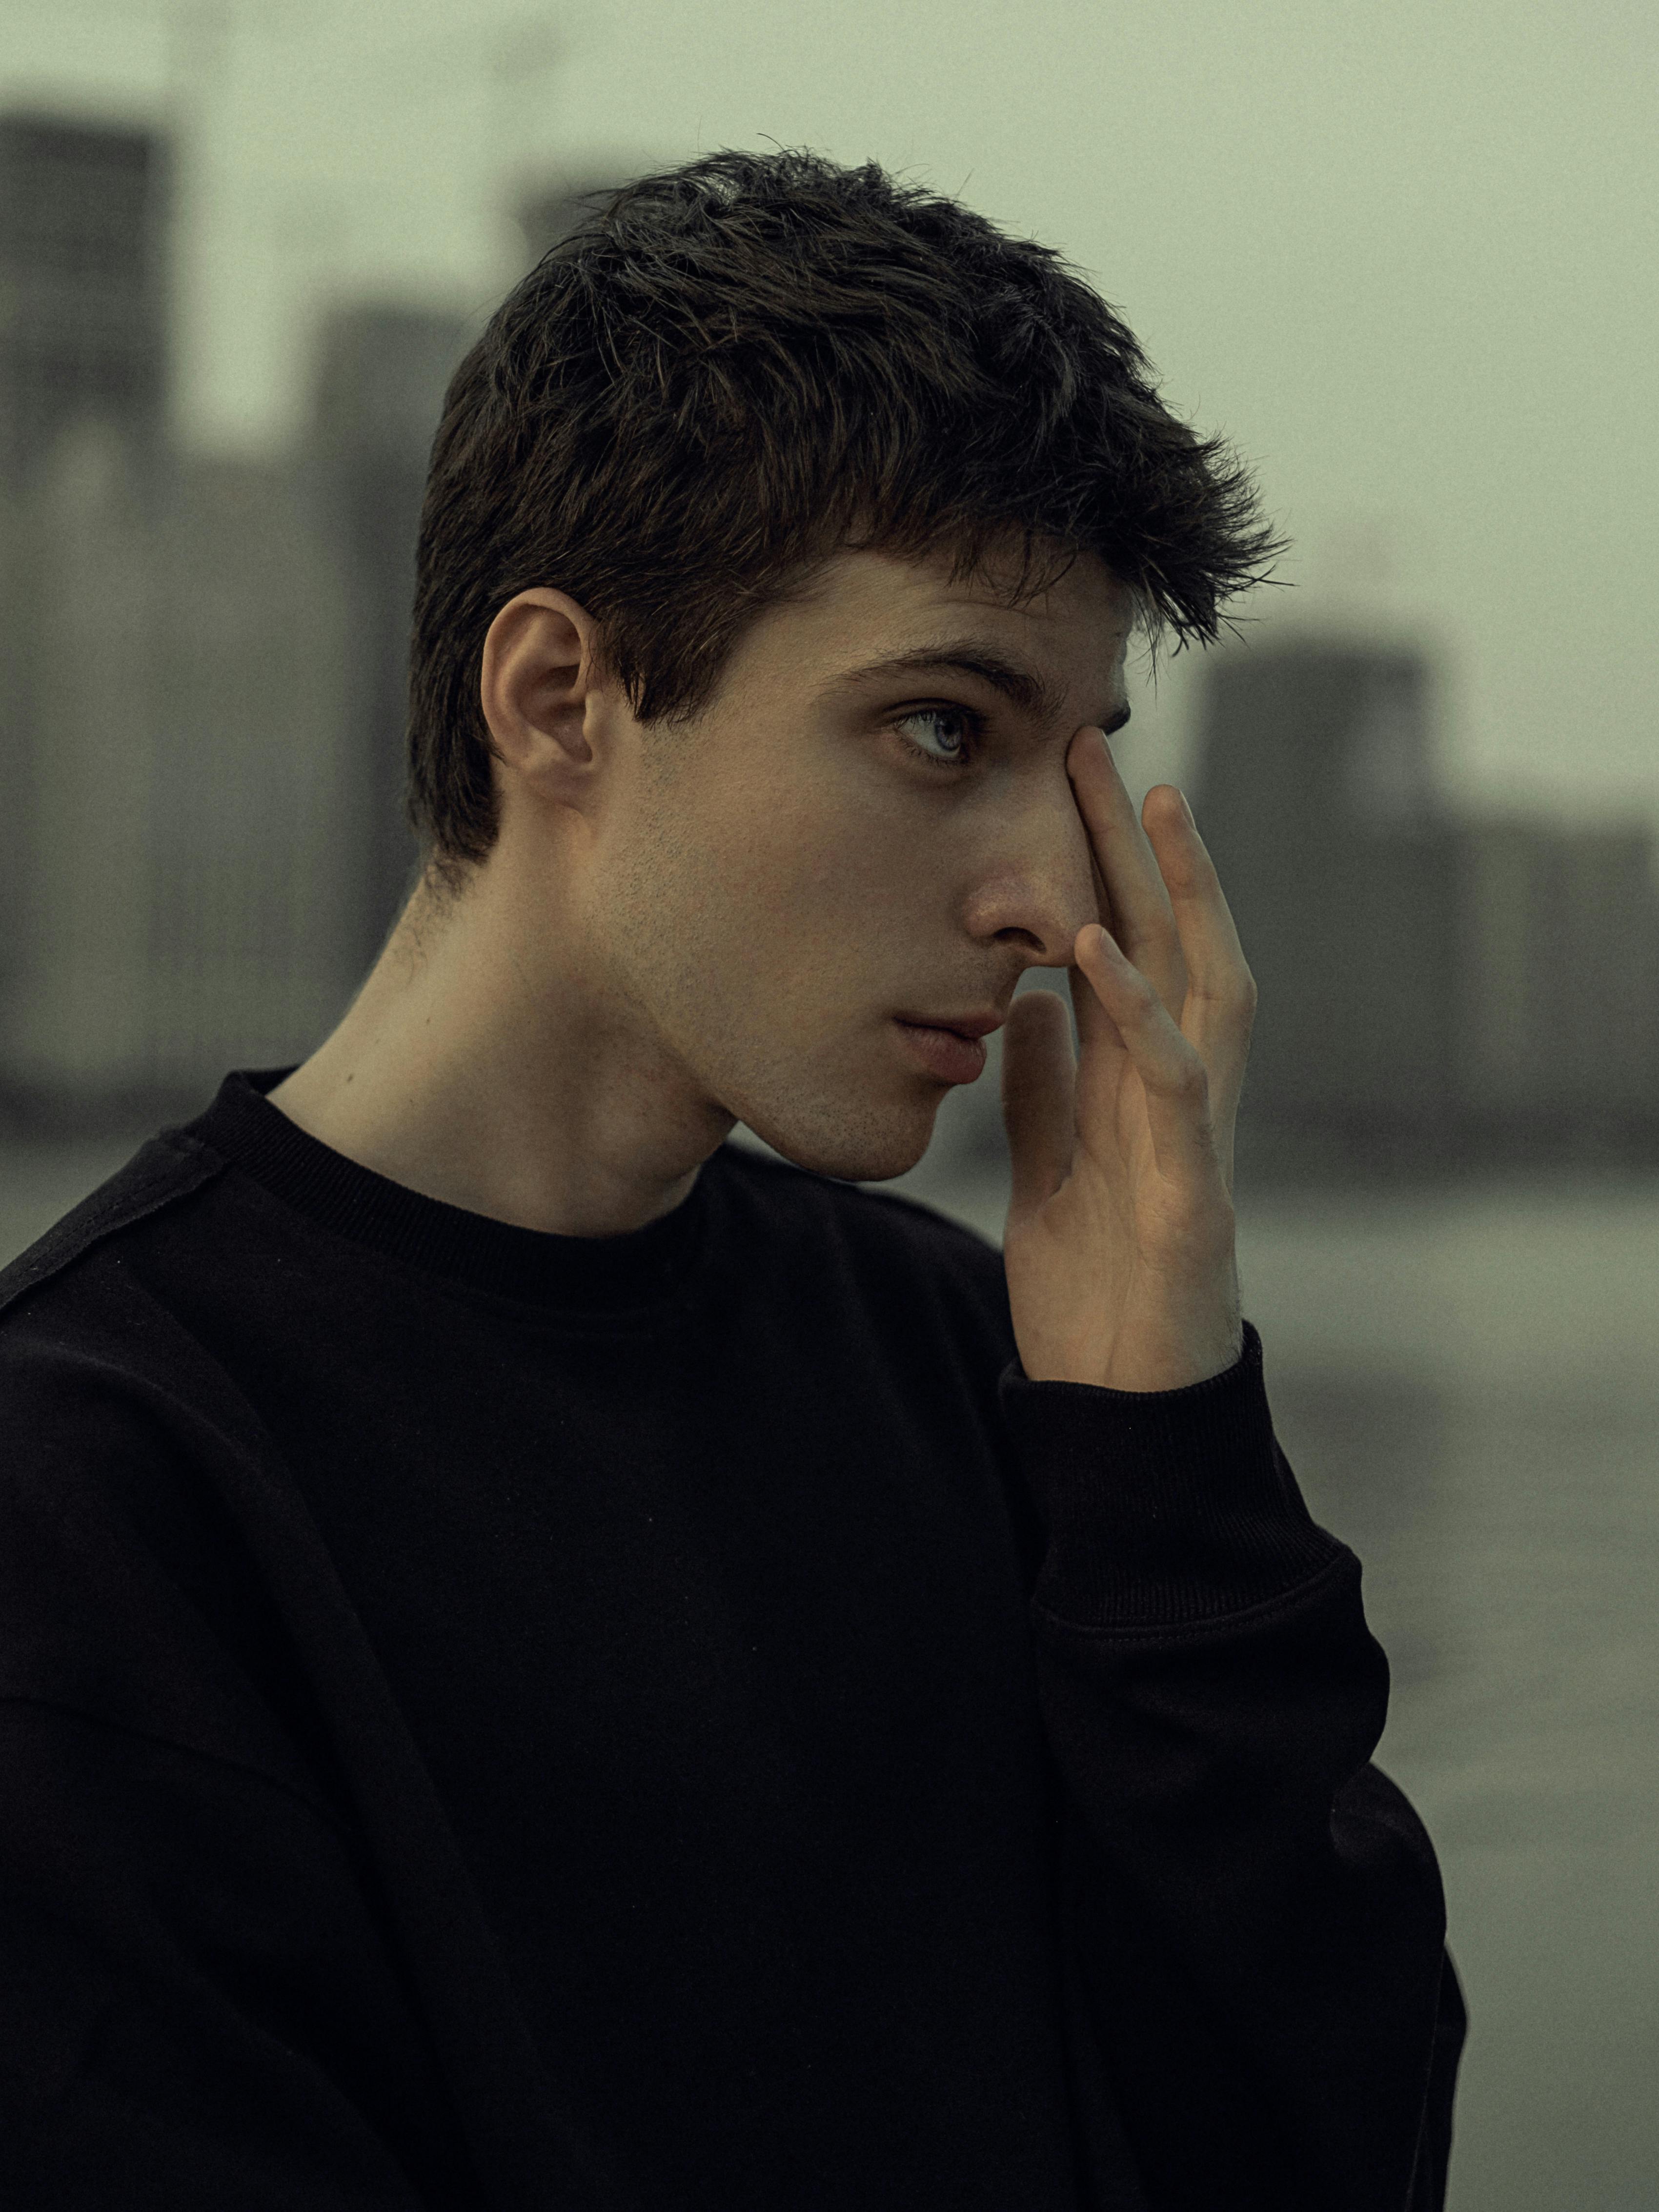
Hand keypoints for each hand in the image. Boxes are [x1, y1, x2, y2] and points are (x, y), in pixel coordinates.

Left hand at [1000, 726, 1257, 1393]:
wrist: (1122, 1407)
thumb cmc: (1098, 1294)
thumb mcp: (1051, 1173)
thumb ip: (1047, 1094)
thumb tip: (1031, 1009)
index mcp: (1144, 1090)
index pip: (1137, 953)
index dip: (1113, 869)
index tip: (1072, 786)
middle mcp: (1182, 1097)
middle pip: (1176, 945)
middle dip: (1145, 846)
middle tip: (1100, 747)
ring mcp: (1196, 1140)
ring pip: (1208, 989)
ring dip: (1176, 895)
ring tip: (1145, 804)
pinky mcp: (1189, 1193)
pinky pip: (1172, 1085)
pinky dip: (1139, 1013)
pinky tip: (1094, 951)